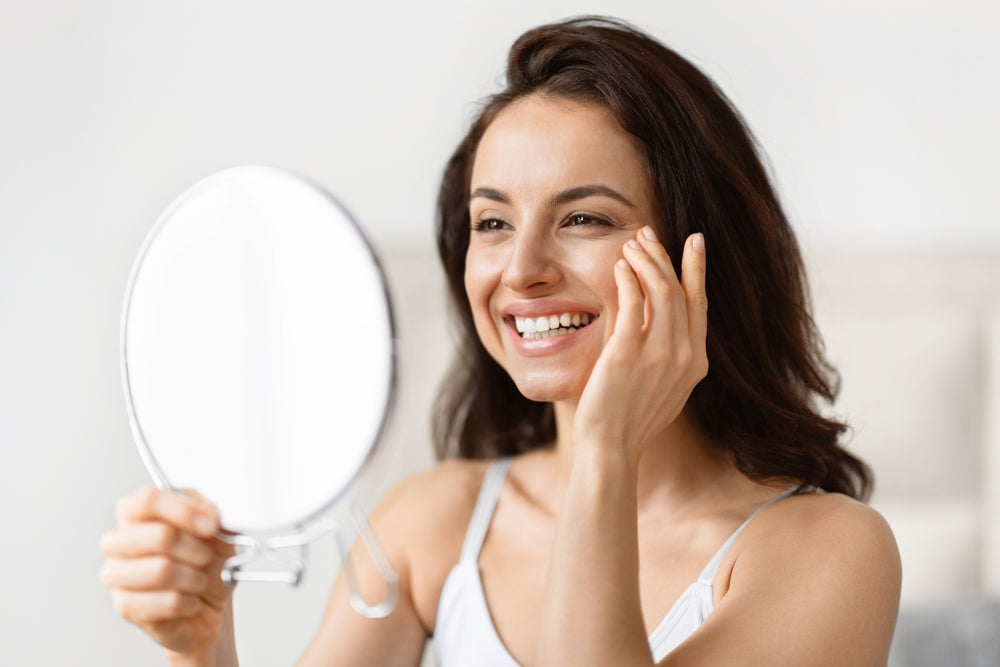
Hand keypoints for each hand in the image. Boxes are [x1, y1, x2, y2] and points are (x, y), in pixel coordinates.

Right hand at [99, 487, 235, 656]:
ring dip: (195, 577)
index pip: (148, 500)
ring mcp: (116, 575)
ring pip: (163, 569)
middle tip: (207, 557)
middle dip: (196, 549)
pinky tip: (190, 601)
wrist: (208, 605)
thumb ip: (214, 518)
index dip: (184, 511)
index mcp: (137, 514)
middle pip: (159, 535)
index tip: (210, 525)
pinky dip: (191, 601)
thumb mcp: (218, 533)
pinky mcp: (125, 606)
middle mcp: (118, 541)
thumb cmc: (206, 564)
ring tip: (199, 581)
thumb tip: (210, 517)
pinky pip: (169, 601)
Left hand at [572, 228, 707, 462]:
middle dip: (665, 256)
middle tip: (647, 234)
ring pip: (661, 291)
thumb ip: (670, 358)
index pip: (699, 304)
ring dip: (646, 261)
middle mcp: (684, 356)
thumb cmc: (630, 420)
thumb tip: (663, 328)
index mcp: (696, 363)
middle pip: (681, 291)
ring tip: (631, 245)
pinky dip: (628, 279)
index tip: (694, 241)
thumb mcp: (663, 388)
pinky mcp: (628, 355)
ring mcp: (659, 355)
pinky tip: (620, 266)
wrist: (612, 448)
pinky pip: (633, 304)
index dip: (697, 269)